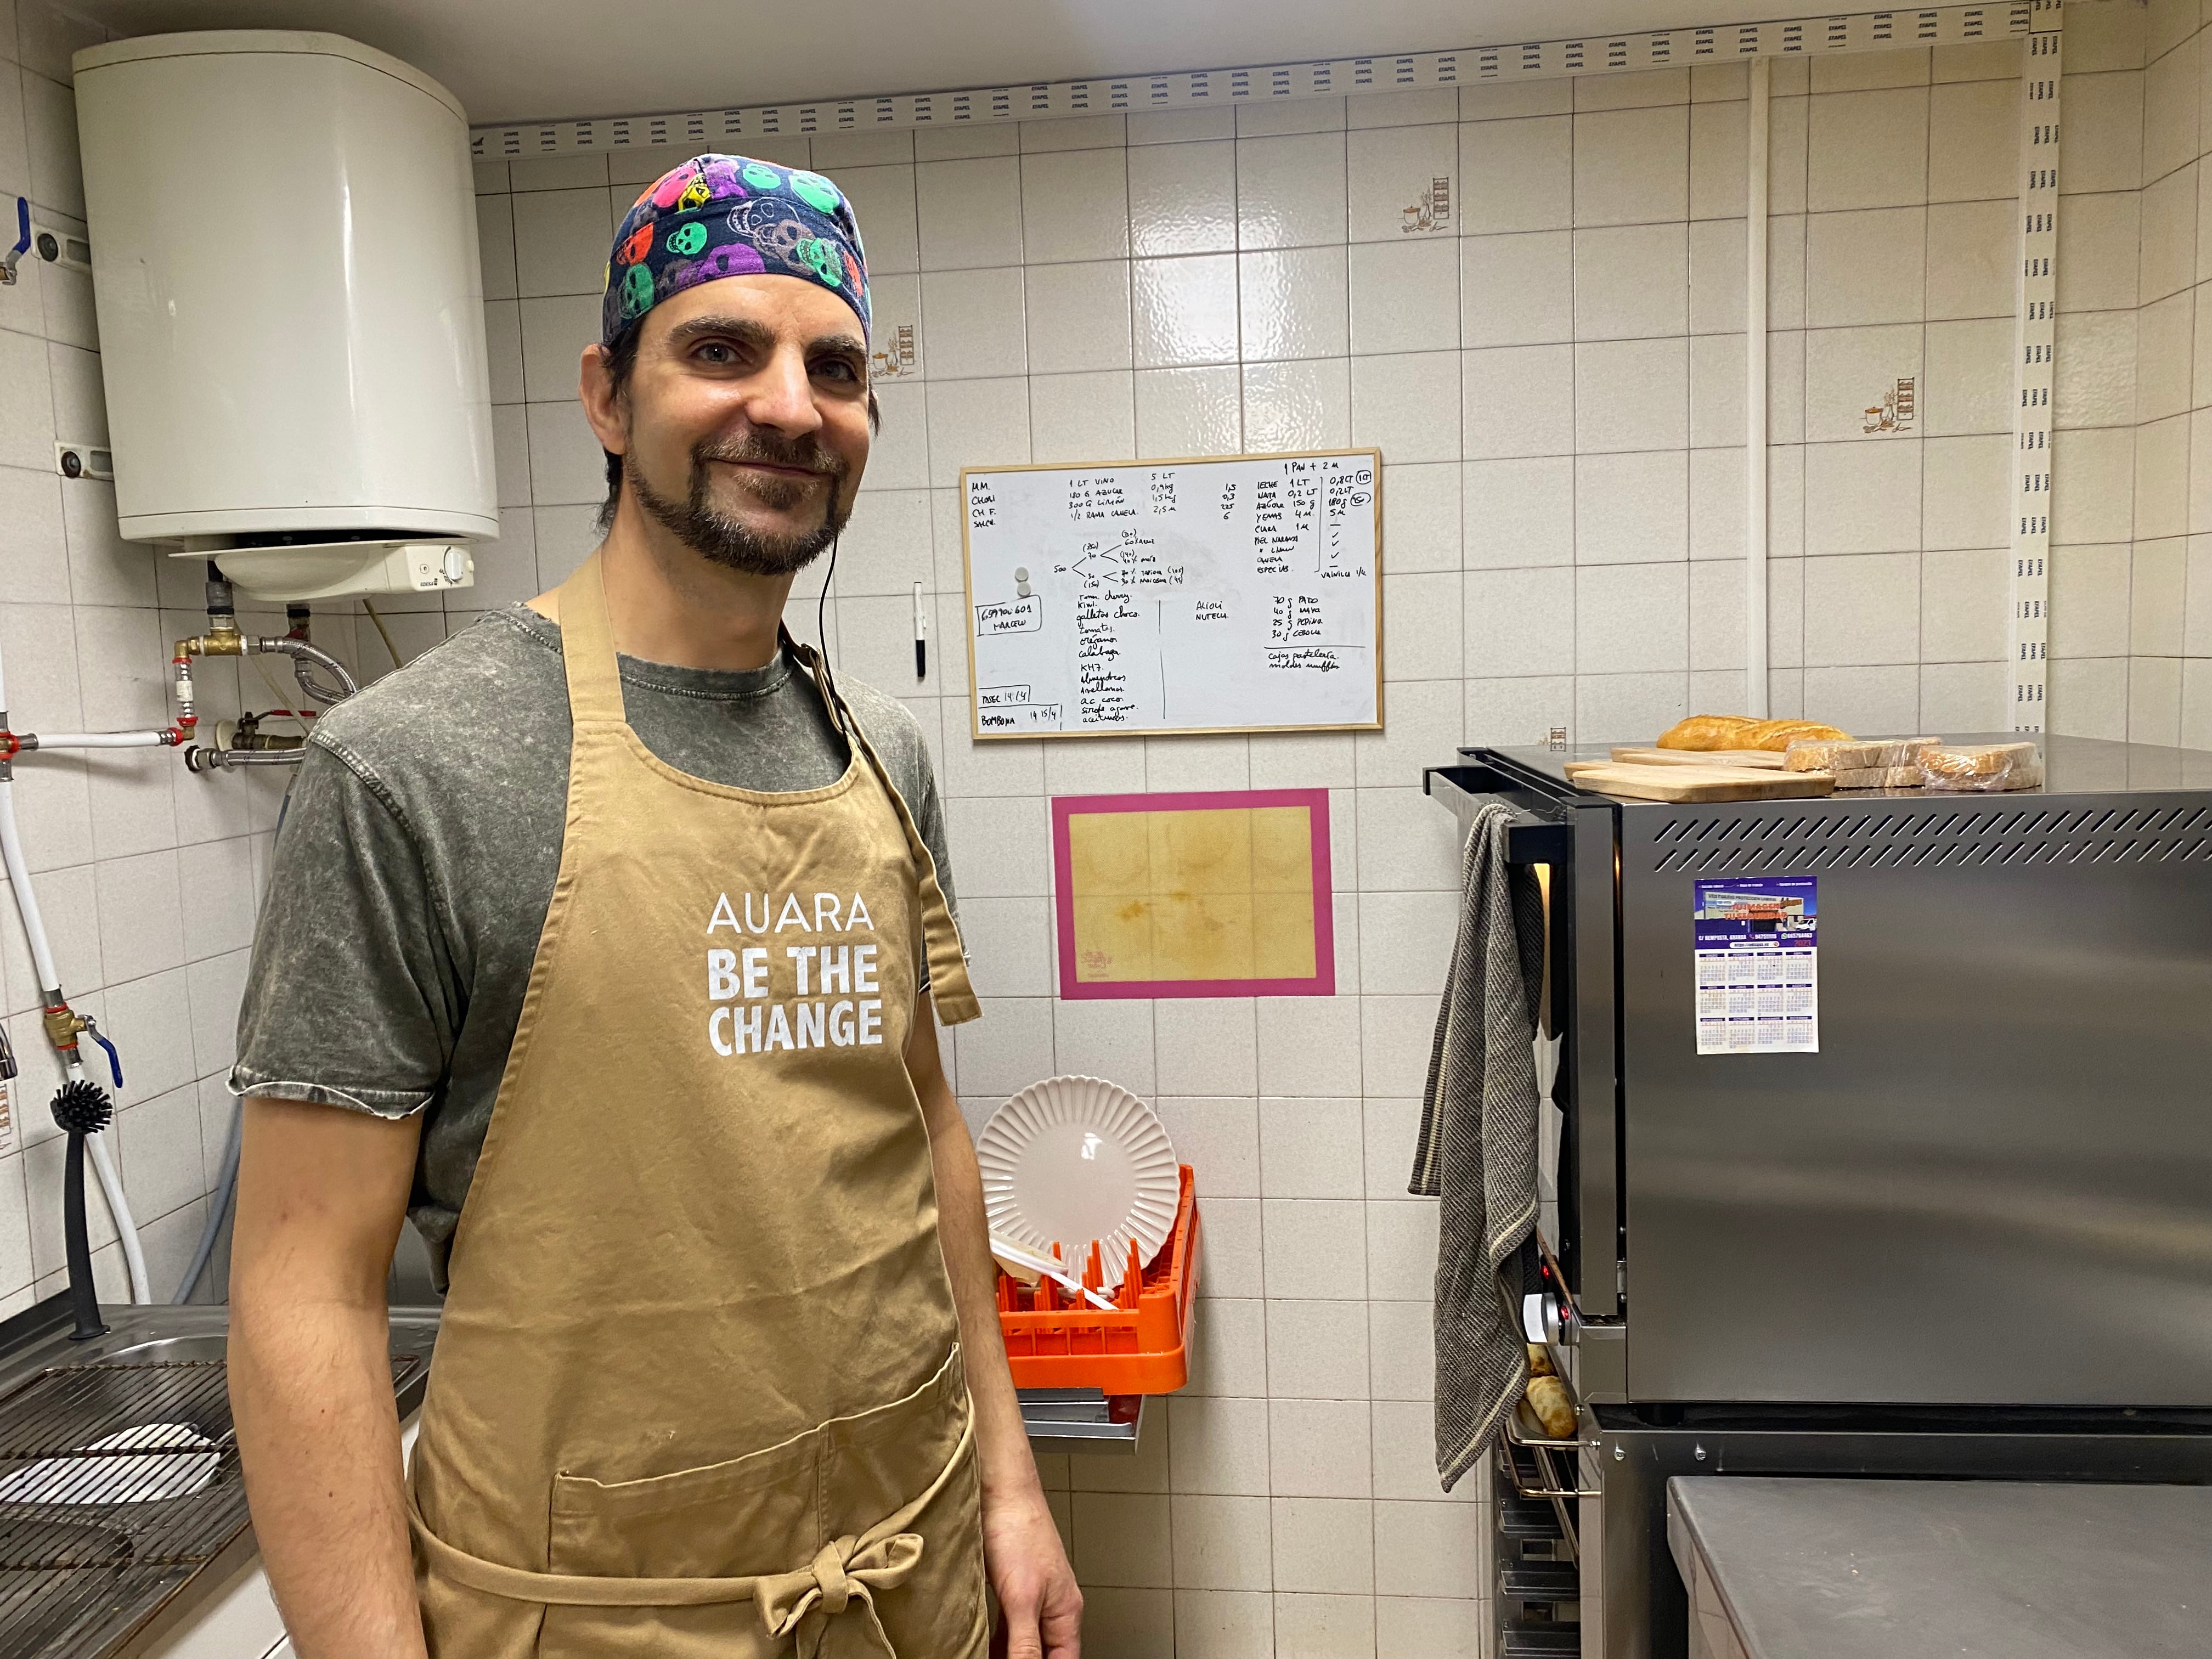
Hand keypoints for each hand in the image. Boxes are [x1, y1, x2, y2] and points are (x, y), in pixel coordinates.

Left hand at [982, 1482, 1080, 1658]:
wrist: (998, 1489)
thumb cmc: (1018, 1528)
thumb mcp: (1022, 1597)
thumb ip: (1026, 1642)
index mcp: (1065, 1612)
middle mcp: (1051, 1607)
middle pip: (1043, 1655)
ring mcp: (1030, 1597)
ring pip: (1022, 1643)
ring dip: (1005, 1656)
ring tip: (983, 1657)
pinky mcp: (1010, 1588)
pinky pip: (1005, 1627)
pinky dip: (993, 1641)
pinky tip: (978, 1645)